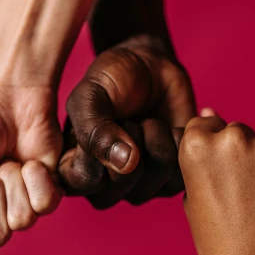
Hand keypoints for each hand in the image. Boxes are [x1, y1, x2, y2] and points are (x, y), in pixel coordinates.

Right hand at [59, 35, 195, 207]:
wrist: (153, 66)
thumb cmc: (112, 79)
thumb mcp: (90, 95)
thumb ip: (94, 129)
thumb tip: (125, 164)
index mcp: (74, 168)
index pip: (83, 181)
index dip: (98, 151)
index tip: (105, 121)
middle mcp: (105, 185)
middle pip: (119, 188)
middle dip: (131, 144)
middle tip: (133, 119)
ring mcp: (139, 186)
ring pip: (151, 185)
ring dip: (156, 144)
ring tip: (151, 121)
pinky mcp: (171, 179)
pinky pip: (179, 179)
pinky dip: (180, 146)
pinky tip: (173, 128)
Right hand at [179, 110, 254, 254]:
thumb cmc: (220, 247)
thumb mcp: (195, 199)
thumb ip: (202, 156)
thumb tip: (212, 112)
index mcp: (197, 147)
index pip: (204, 126)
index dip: (213, 155)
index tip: (221, 181)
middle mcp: (233, 139)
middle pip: (238, 134)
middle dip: (241, 159)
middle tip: (246, 201)